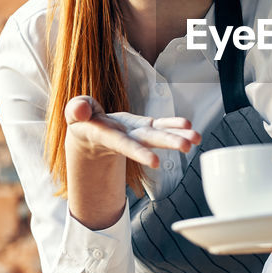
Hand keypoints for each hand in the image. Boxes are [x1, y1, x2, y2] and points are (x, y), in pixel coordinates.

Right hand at [64, 95, 200, 167]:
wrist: (89, 133)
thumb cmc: (82, 121)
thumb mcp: (73, 113)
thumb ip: (76, 110)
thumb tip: (80, 110)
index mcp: (107, 136)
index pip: (124, 145)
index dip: (138, 152)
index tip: (155, 162)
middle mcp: (126, 137)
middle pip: (148, 141)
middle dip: (168, 142)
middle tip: (188, 146)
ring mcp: (137, 133)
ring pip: (159, 135)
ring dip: (178, 137)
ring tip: (197, 138)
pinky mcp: (144, 126)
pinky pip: (161, 125)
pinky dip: (174, 124)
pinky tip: (188, 124)